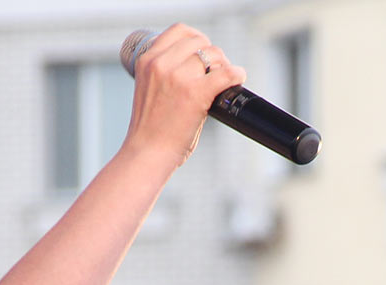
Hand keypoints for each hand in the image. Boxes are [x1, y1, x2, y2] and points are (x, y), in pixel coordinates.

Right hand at [124, 23, 248, 164]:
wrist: (146, 153)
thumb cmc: (150, 129)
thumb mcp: (149, 89)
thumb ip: (166, 74)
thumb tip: (199, 68)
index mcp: (147, 60)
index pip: (179, 31)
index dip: (197, 38)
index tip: (204, 52)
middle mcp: (161, 64)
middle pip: (199, 42)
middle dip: (212, 54)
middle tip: (217, 71)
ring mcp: (178, 77)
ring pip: (213, 55)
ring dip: (223, 65)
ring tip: (224, 80)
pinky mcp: (195, 93)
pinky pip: (226, 73)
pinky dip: (236, 74)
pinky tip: (238, 79)